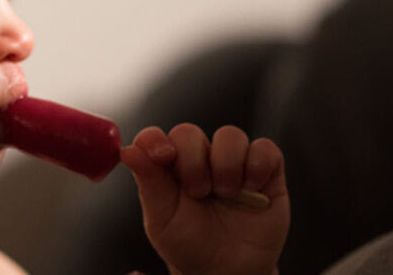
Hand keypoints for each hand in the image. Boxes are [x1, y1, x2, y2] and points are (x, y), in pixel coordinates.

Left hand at [120, 124, 288, 274]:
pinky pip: (265, 149)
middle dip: (192, 161)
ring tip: (225, 194)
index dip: (155, 140)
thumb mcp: (162, 220)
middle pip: (189, 132)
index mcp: (167, 168)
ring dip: (226, 165)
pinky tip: (251, 189)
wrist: (226, 271)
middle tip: (198, 192)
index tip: (162, 156)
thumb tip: (128, 151)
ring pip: (230, 135)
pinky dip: (258, 166)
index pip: (155, 138)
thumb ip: (149, 183)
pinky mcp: (265, 171)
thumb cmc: (190, 244)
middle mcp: (198, 159)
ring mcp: (232, 162)